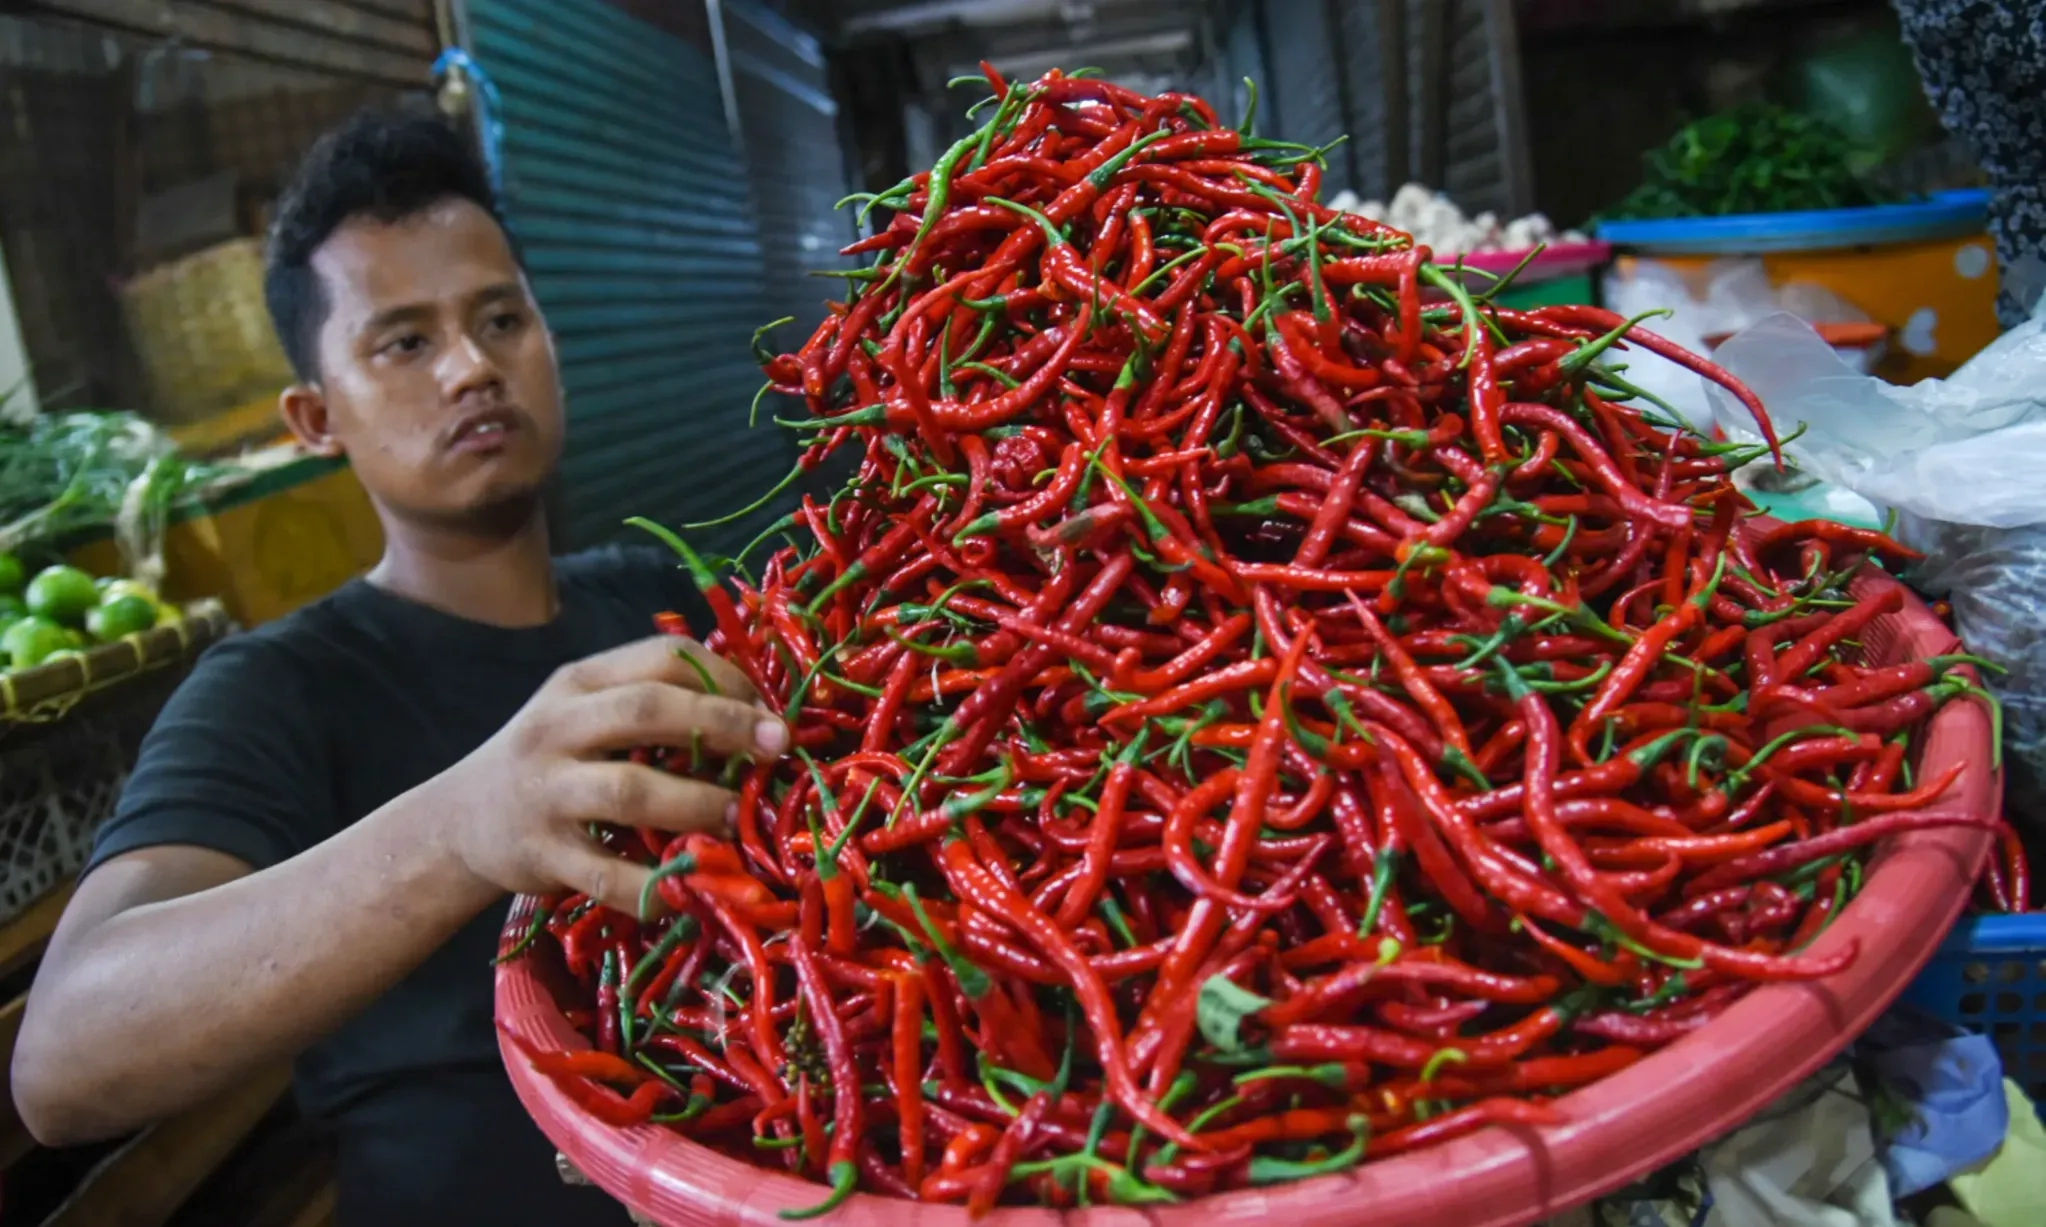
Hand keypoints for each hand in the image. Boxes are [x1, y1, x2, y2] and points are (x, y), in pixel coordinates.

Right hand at [434, 635, 786, 914]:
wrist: (459, 823)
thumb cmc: (549, 761)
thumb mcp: (584, 711)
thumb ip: (650, 702)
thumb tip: (756, 712)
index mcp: (579, 682)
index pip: (660, 658)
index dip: (725, 677)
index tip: (768, 708)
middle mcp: (559, 729)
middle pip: (648, 711)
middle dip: (724, 725)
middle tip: (777, 748)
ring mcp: (548, 793)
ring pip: (631, 790)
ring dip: (697, 803)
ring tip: (738, 817)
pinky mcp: (543, 855)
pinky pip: (607, 874)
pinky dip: (653, 885)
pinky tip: (689, 889)